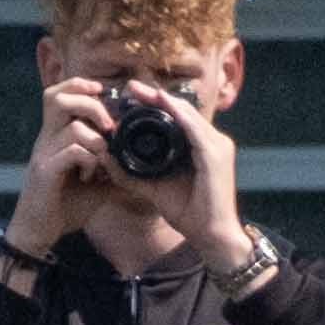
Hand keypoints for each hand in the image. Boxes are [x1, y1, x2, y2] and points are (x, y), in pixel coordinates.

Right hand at [7, 78, 112, 261]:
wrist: (36, 233)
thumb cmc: (62, 208)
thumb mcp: (94, 187)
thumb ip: (112, 173)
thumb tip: (139, 168)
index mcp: (55, 136)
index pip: (59, 94)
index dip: (80, 85)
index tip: (102, 91)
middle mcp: (46, 139)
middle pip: (59, 98)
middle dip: (91, 105)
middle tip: (108, 127)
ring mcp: (44, 154)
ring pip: (73, 127)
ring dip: (96, 140)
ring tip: (101, 159)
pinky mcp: (45, 172)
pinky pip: (71, 151)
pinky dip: (88, 160)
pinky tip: (90, 176)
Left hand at [134, 85, 255, 264]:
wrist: (212, 236)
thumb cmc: (190, 215)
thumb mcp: (154, 189)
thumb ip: (131, 174)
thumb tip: (106, 159)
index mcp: (201, 147)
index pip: (177, 118)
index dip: (154, 105)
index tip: (129, 98)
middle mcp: (213, 141)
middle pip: (181, 111)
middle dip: (155, 97)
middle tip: (129, 87)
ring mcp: (217, 146)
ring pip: (187, 114)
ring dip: (163, 101)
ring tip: (139, 92)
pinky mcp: (216, 154)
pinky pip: (194, 128)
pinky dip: (178, 114)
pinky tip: (162, 102)